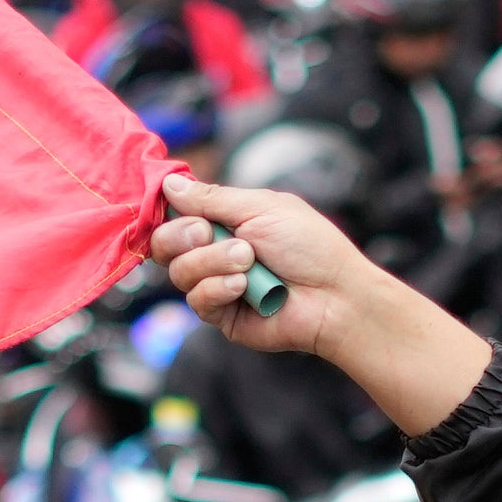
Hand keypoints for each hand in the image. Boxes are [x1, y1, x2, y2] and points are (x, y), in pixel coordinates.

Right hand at [149, 171, 495, 435]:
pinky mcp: (223, 317)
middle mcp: (216, 253)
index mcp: (225, 222)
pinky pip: (198, 300)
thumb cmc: (309, 246)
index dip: (168, 211)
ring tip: (248, 260)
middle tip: (207, 232)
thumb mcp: (261, 207)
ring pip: (179, 272)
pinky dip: (218, 288)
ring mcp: (217, 286)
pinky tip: (244, 287)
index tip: (176, 205)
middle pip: (165, 245)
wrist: (336, 296)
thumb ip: (211, 198)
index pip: (176, 215)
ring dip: (212, 261)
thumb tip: (168, 184)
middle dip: (182, 235)